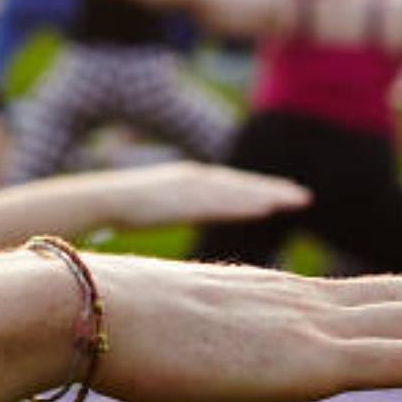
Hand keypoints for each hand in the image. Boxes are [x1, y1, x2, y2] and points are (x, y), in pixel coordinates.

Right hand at [80, 163, 309, 230]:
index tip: (281, 194)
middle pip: (241, 183)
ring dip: (269, 194)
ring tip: (298, 201)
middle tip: (303, 196)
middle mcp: (193, 177)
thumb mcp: (154, 206)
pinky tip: (268, 209)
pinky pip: (224, 203)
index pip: (229, 184)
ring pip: (239, 191)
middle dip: (272, 188)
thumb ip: (174, 210)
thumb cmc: (118, 208)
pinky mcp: (186, 199)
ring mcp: (190, 186)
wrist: (98, 200)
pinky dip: (248, 204)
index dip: (256, 188)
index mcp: (186, 178)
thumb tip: (182, 224)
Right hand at [84, 258, 401, 401]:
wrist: (82, 304)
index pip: (379, 295)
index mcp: (280, 298)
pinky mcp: (302, 361)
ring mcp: (309, 329)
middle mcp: (308, 304)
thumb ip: (208, 339)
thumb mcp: (176, 332)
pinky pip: (392, 360)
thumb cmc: (107, 320)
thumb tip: (201, 350)